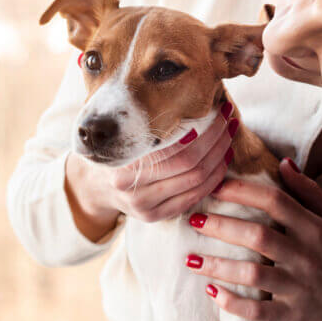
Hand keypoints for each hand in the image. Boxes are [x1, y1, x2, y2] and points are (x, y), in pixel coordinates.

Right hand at [65, 102, 237, 237]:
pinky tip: (220, 163)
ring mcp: (145, 208)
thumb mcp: (122, 133)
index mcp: (126, 166)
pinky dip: (212, 180)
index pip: (181, 149)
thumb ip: (149, 124)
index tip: (220, 111)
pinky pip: (193, 198)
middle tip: (229, 122)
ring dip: (220, 159)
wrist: (92, 186)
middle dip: (218, 142)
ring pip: (197, 183)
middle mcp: (135, 191)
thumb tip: (192, 103)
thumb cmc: (112, 150)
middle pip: (193, 166)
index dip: (207, 130)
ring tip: (228, 139)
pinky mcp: (154, 217)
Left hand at [186, 158, 321, 320]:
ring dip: (218, 266)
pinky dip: (233, 303)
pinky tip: (212, 293)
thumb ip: (310, 193)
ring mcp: (299, 287)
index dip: (242, 191)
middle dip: (221, 225)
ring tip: (191, 260)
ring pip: (253, 274)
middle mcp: (306, 256)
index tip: (214, 186)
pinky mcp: (294, 315)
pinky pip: (258, 311)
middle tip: (194, 219)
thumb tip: (283, 164)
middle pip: (257, 236)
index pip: (275, 202)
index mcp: (315, 230)